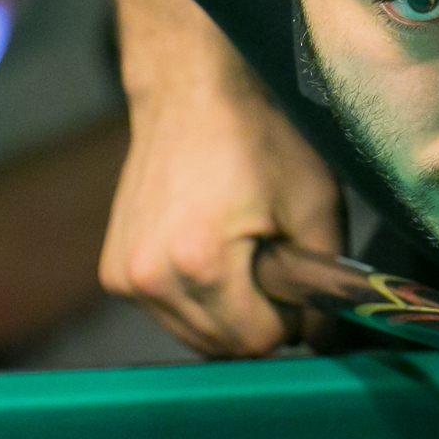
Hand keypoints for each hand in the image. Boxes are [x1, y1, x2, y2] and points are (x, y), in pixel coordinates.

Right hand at [101, 56, 341, 356]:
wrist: (191, 91)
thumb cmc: (257, 137)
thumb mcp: (314, 203)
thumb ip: (325, 280)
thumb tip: (321, 338)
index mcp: (200, 262)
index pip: (258, 342)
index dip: (289, 317)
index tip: (292, 276)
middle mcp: (150, 277)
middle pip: (223, 347)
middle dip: (257, 317)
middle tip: (267, 259)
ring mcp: (124, 277)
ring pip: (194, 337)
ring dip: (224, 313)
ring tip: (236, 252)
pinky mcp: (112, 272)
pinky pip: (167, 314)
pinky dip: (194, 300)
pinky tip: (206, 253)